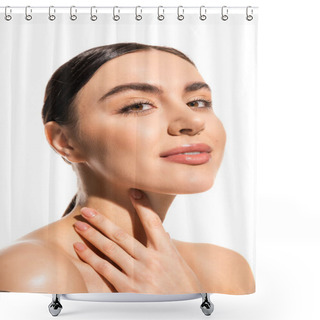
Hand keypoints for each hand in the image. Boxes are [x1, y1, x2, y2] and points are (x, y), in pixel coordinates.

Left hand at [72, 189, 203, 293]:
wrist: (184, 312)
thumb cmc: (184, 287)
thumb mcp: (179, 263)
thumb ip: (168, 247)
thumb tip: (164, 233)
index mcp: (166, 250)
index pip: (153, 221)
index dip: (142, 205)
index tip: (132, 191)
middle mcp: (152, 260)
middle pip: (122, 235)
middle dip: (102, 221)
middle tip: (87, 210)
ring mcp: (139, 275)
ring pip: (111, 250)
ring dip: (93, 236)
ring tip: (79, 225)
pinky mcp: (129, 290)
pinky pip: (106, 271)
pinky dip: (92, 259)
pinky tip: (81, 249)